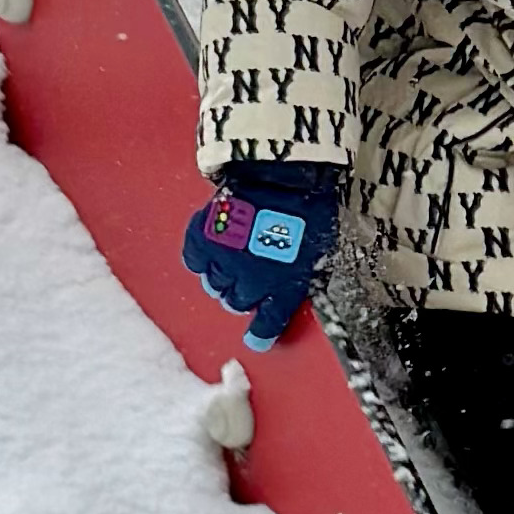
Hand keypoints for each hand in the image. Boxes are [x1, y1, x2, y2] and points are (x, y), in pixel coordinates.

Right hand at [180, 162, 341, 346]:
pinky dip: (202, 257)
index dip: (261, 334)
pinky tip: (214, 246)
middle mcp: (249, 283)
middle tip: (251, 272)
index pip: (267, 323)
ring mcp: (224, 262)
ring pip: (214, 284)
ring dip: (223, 275)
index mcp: (284, 288)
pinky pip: (195, 261)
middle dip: (243, 291)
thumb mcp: (318, 248)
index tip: (256, 340)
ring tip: (234, 255)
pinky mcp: (203, 240)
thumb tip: (291, 282)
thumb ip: (300, 274)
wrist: (283, 173)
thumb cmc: (308, 207)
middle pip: (235, 302)